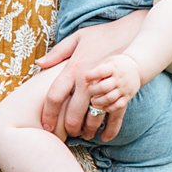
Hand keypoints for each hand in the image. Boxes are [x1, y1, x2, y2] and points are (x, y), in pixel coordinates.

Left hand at [36, 19, 141, 142]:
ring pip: (93, 118)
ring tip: (84, 136)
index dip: (47, 114)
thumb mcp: (78, 38)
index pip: (54, 96)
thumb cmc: (102, 36)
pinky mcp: (121, 93)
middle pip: (72, 113)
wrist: (133, 34)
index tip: (45, 126)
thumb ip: (58, 52)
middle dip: (67, 128)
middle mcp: (87, 81)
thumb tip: (39, 64)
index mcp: (74, 69)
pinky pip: (115, 117)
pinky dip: (110, 130)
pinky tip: (105, 138)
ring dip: (87, 131)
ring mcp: (105, 88)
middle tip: (64, 135)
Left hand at [86, 52, 141, 111]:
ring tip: (94, 101)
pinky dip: (108, 108)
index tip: (86, 78)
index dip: (91, 76)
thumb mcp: (109, 62)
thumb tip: (86, 81)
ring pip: (109, 98)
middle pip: (103, 87)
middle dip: (93, 91)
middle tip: (89, 91)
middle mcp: (119, 78)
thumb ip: (99, 70)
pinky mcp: (128, 97)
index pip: (101, 72)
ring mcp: (124, 88)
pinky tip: (103, 106)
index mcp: (113, 68)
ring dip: (98, 102)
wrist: (136, 67)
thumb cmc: (117, 65)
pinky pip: (118, 105)